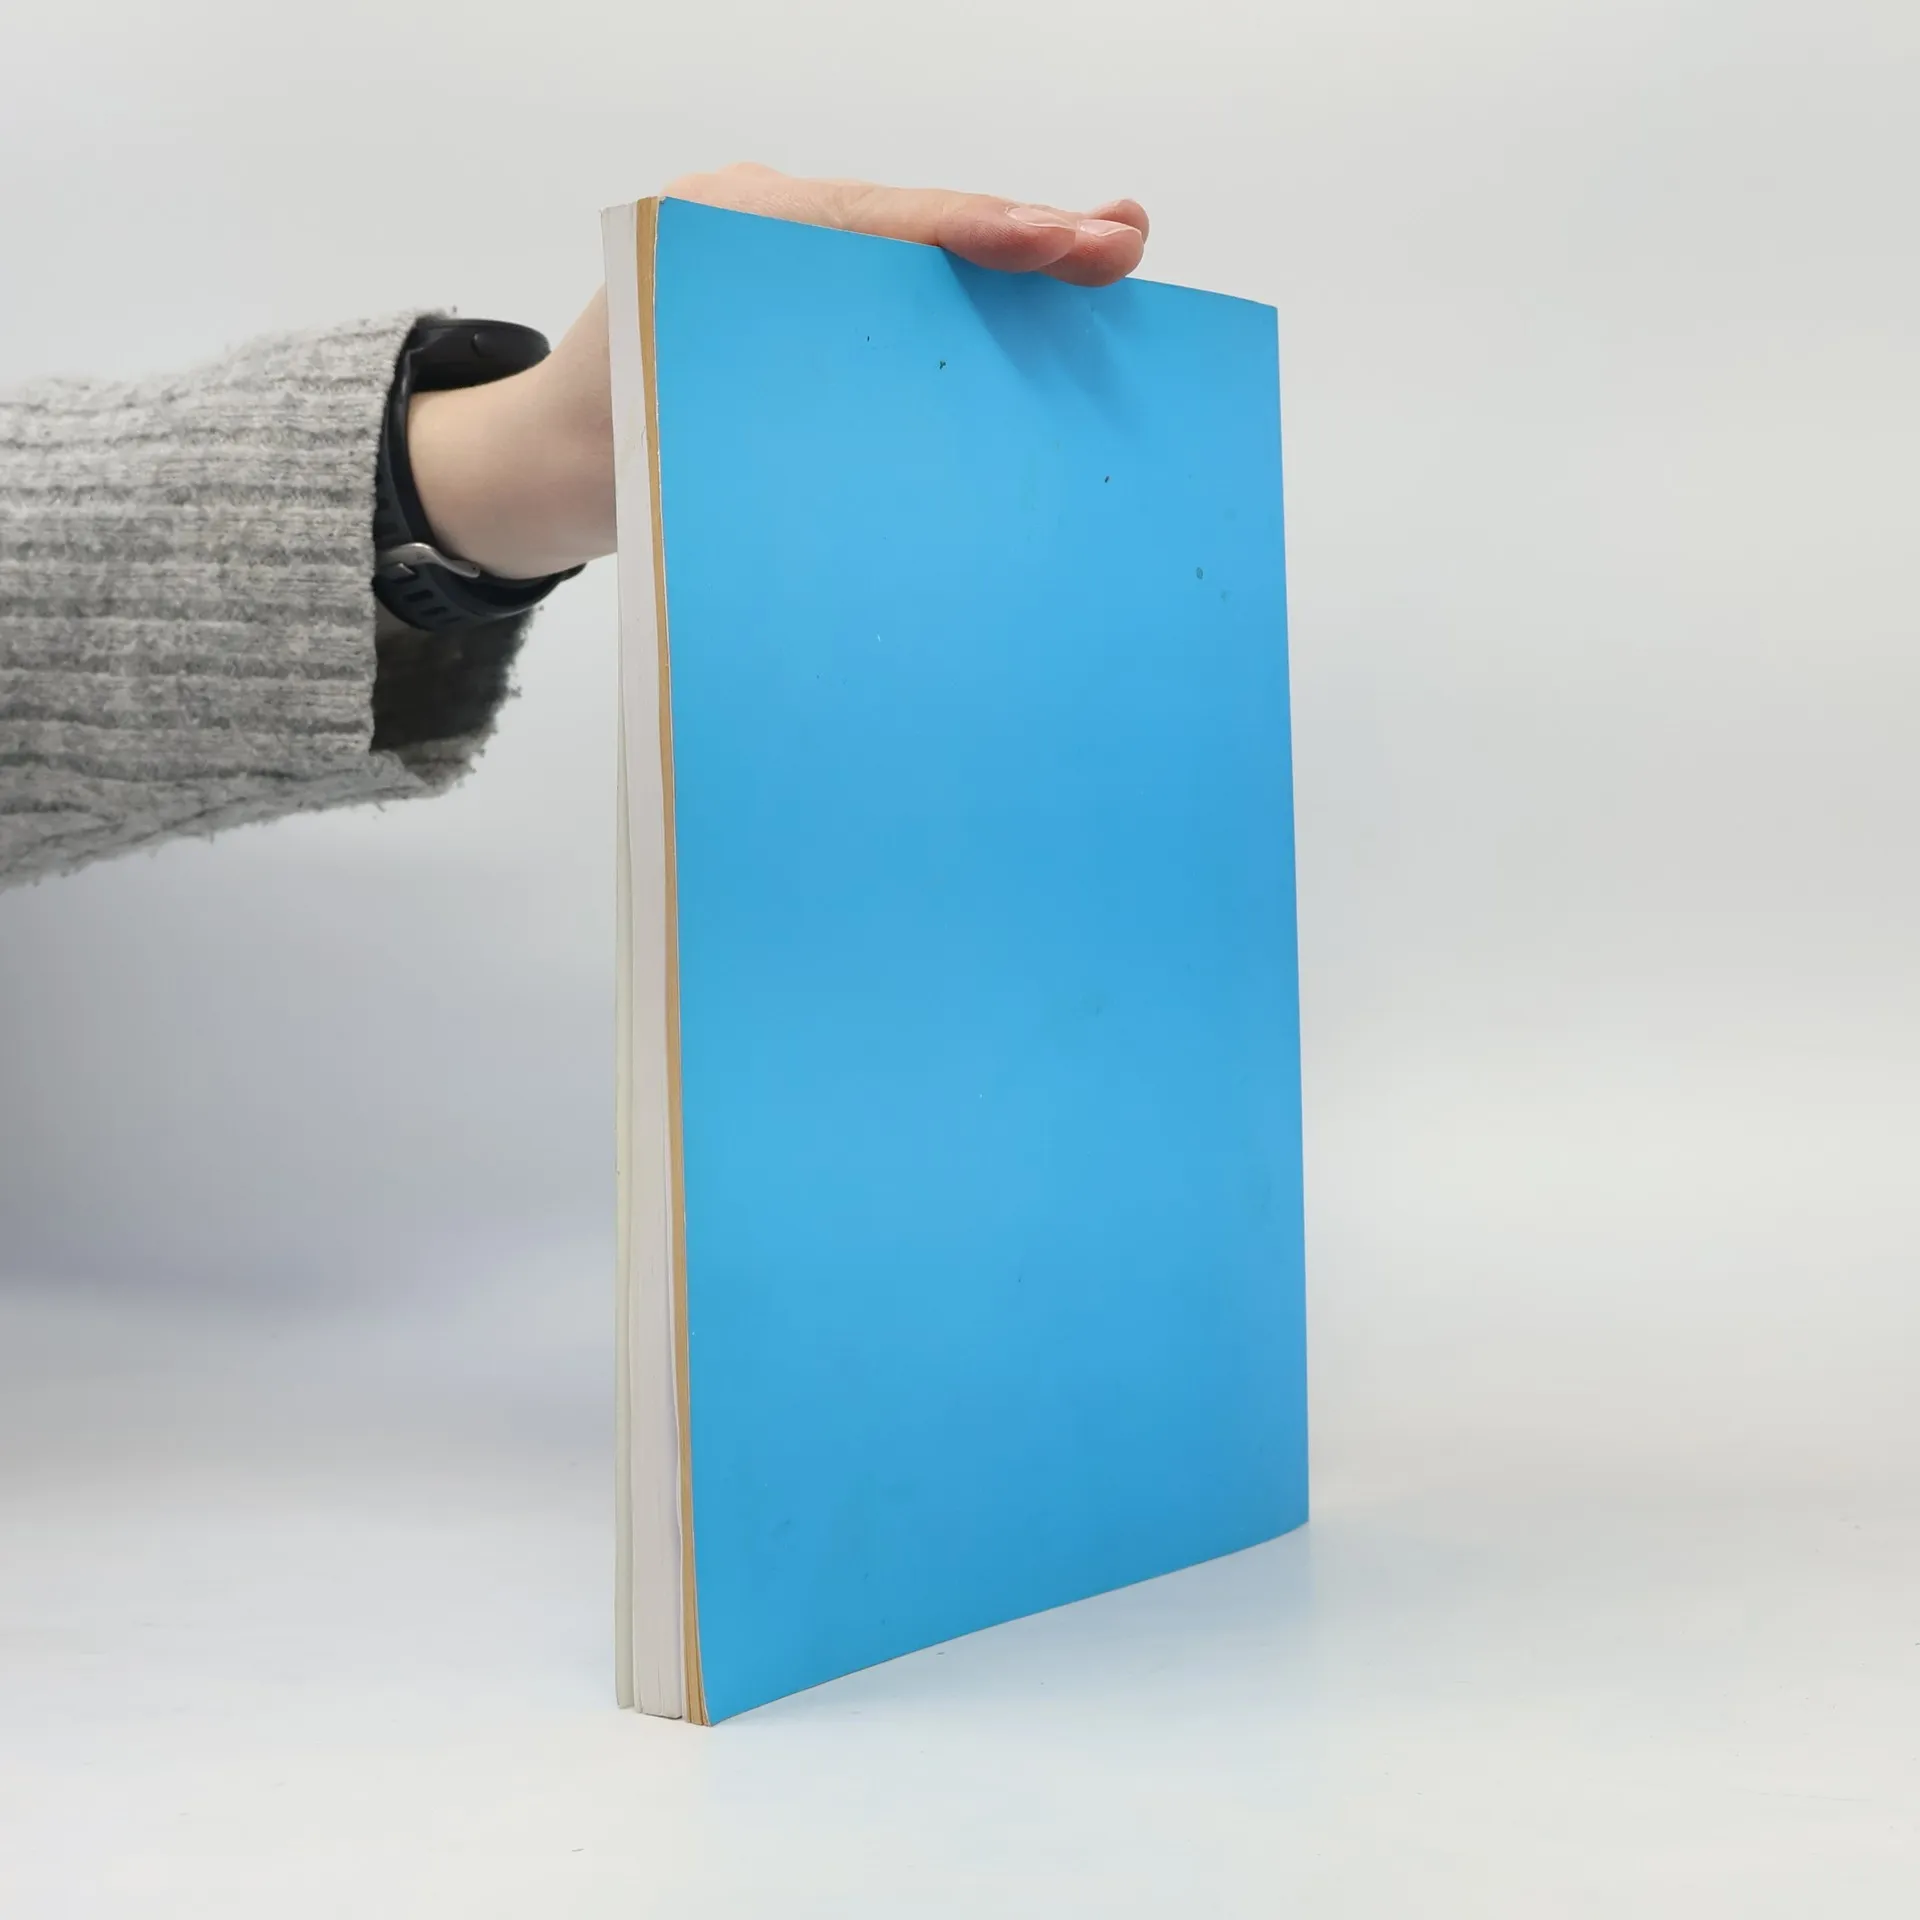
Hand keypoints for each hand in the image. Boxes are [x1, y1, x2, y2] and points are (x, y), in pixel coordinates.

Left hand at [406, 165, 1150, 581]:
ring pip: (920, 259)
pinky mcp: (812, 317)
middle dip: (1023, 231)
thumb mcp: (679, 447)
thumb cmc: (607, 455)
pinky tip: (1052, 310)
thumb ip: (774, 438)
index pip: (871, 218)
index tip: (1055, 240)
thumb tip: (912, 465)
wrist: (548, 468)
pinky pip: (903, 303)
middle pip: (915, 222)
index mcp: (724, 233)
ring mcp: (792, 268)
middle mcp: (765, 230)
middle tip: (1121, 241)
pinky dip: (977, 309)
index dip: (970, 230)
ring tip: (1110, 253)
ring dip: (1017, 265)